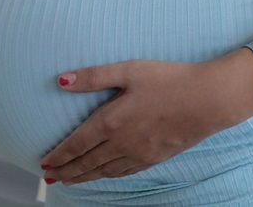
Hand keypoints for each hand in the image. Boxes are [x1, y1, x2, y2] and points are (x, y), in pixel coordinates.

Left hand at [40, 57, 252, 184]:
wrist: (208, 100)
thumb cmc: (169, 80)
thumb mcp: (129, 70)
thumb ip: (94, 77)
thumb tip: (61, 80)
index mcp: (111, 121)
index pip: (76, 144)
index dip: (58, 156)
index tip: (43, 163)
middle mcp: (122, 143)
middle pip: (86, 163)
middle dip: (66, 171)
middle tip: (50, 178)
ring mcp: (139, 154)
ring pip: (104, 171)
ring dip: (83, 177)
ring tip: (69, 181)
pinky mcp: (155, 157)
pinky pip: (124, 173)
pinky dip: (107, 176)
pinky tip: (104, 176)